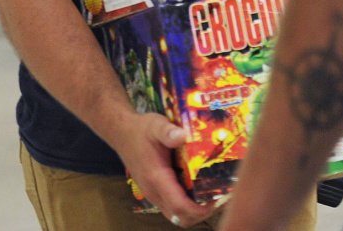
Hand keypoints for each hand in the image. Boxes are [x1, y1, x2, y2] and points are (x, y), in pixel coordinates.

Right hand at [116, 112, 219, 226]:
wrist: (123, 133)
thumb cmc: (141, 130)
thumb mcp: (155, 125)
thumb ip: (168, 131)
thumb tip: (183, 135)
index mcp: (156, 178)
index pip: (180, 207)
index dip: (200, 209)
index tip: (217, 199)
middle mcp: (155, 192)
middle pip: (181, 217)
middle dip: (202, 213)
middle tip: (219, 197)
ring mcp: (154, 194)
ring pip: (177, 215)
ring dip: (195, 211)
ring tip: (212, 195)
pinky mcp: (156, 192)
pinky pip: (173, 207)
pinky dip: (188, 205)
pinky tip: (199, 190)